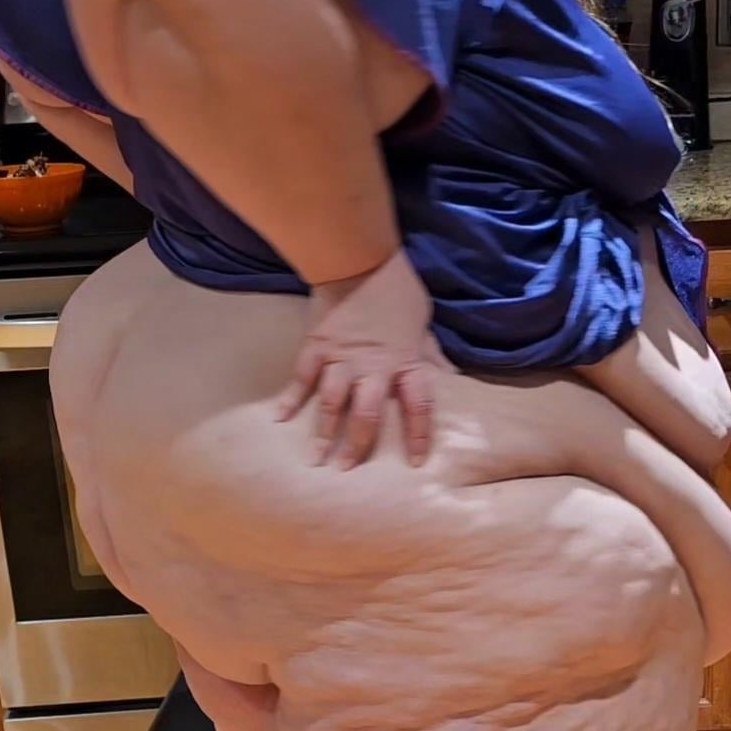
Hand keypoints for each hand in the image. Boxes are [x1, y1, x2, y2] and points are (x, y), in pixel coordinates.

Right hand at [277, 249, 435, 466]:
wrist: (359, 261)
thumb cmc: (397, 291)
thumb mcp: (422, 323)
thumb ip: (430, 355)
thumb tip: (451, 376)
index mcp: (405, 363)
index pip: (418, 405)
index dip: (418, 435)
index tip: (415, 463)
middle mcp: (373, 368)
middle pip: (367, 414)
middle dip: (357, 445)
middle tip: (347, 469)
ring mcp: (341, 359)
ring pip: (332, 403)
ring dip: (322, 432)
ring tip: (315, 459)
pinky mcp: (316, 347)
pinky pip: (301, 378)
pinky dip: (290, 398)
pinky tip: (280, 418)